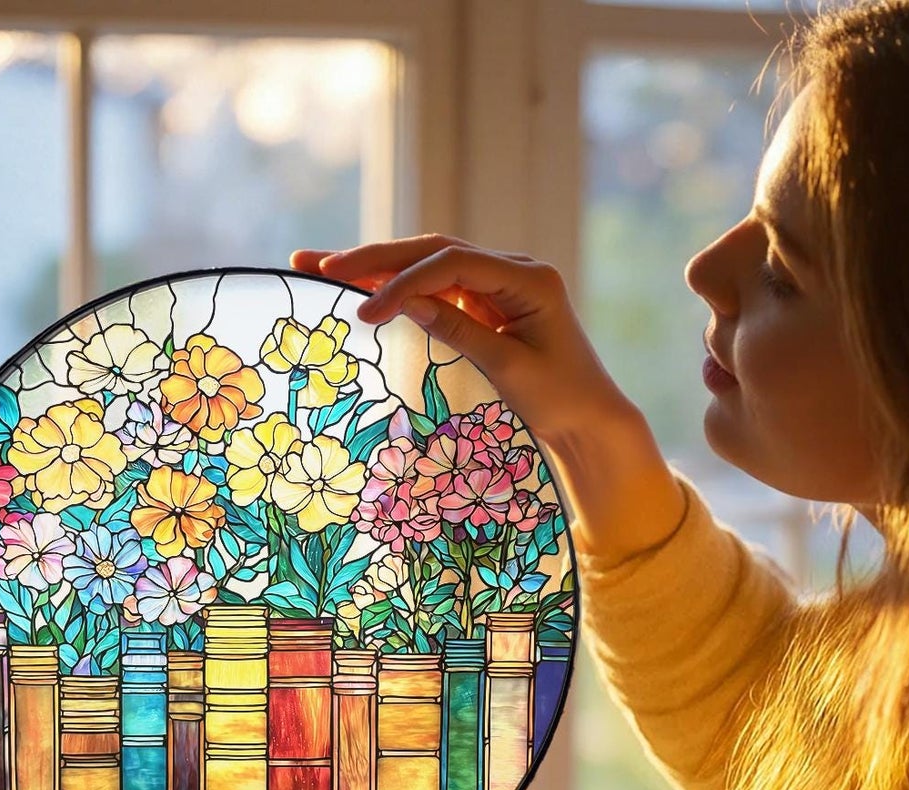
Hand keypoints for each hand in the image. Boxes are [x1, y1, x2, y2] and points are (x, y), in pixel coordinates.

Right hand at [290, 236, 638, 450]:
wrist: (591, 420)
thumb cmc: (561, 399)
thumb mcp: (508, 369)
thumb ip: (459, 332)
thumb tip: (406, 304)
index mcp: (529, 278)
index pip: (452, 265)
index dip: (403, 284)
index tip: (363, 314)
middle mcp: (514, 269)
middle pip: (434, 250)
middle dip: (375, 257)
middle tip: (317, 264)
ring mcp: (499, 283)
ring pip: (430, 264)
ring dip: (377, 266)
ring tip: (320, 266)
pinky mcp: (487, 302)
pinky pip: (437, 287)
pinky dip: (399, 288)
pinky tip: (358, 286)